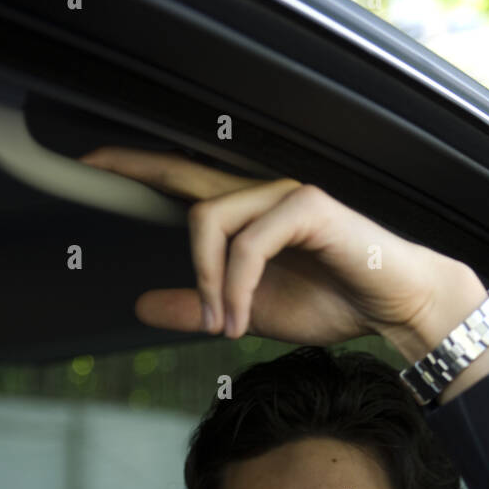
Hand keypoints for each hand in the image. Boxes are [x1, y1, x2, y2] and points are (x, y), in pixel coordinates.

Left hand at [78, 148, 486, 355]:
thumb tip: (142, 305)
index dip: (138, 168)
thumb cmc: (338, 301)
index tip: (90, 163)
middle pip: (188, 182)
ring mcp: (285, 195)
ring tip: (222, 325)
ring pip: (212, 219)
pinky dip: (236, 286)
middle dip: (139, 173)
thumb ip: (201, 307)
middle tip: (96, 178)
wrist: (398, 307)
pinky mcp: (308, 207)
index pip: (184, 181)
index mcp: (249, 214)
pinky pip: (250, 243)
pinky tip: (242, 319)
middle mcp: (263, 194)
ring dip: (207, 281)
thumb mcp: (252, 313)